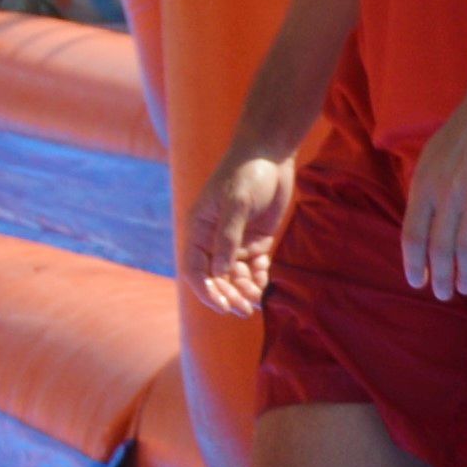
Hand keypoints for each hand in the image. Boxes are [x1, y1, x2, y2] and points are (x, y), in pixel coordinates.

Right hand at [189, 147, 297, 314]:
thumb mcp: (236, 204)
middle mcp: (214, 239)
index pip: (195, 268)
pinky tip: (265, 285)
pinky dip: (259, 279)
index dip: (205, 290)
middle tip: (244, 310)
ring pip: (236, 276)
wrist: (271, 155)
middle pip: (216, 277)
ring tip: (257, 301)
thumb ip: (228, 238)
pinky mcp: (256, 240)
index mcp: (199, 228)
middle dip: (228, 295)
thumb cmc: (247, 174)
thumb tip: (219, 272)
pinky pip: (255, 267)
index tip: (221, 306)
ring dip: (244, 290)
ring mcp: (235, 241)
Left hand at [400, 64, 466, 299]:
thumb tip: (424, 225)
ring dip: (466, 274)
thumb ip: (427, 190)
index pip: (413, 235)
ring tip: (466, 287)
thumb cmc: (465, 134)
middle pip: (440, 248)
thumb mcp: (432, 157)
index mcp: (424, 184)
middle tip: (445, 294)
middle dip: (441, 277)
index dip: (414, 264)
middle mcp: (446, 194)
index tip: (418, 282)